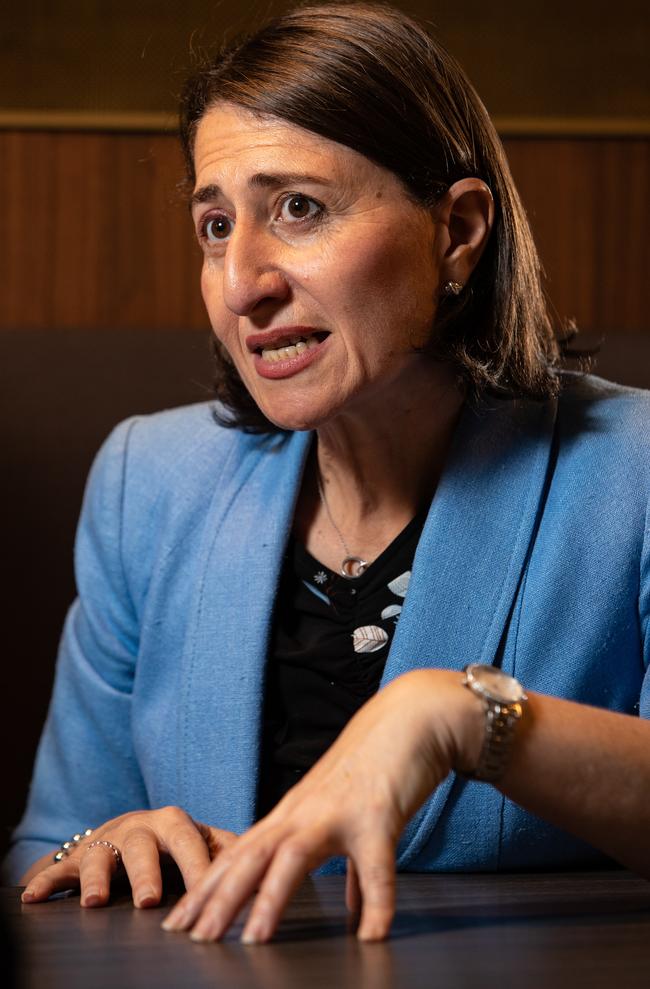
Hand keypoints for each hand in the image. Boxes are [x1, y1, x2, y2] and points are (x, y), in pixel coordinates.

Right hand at [21, 807, 237, 907]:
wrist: (123, 832)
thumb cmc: (169, 842)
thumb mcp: (197, 841)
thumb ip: (225, 848)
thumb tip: (267, 857)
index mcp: (175, 824)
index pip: (192, 842)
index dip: (200, 867)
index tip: (213, 895)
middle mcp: (141, 828)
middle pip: (146, 845)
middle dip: (148, 871)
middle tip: (150, 900)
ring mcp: (107, 840)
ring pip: (102, 854)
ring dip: (98, 878)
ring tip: (96, 903)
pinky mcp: (77, 857)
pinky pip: (58, 868)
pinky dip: (44, 881)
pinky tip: (31, 897)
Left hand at [163, 669, 481, 942]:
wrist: (410, 717)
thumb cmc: (378, 767)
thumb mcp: (350, 817)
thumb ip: (350, 868)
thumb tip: (355, 916)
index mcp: (293, 814)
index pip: (239, 853)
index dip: (208, 887)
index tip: (179, 920)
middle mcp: (304, 811)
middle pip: (250, 855)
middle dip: (217, 897)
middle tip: (189, 936)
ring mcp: (337, 811)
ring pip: (291, 856)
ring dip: (270, 898)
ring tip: (253, 939)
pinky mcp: (378, 813)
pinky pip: (375, 865)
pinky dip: (375, 901)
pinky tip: (372, 935)